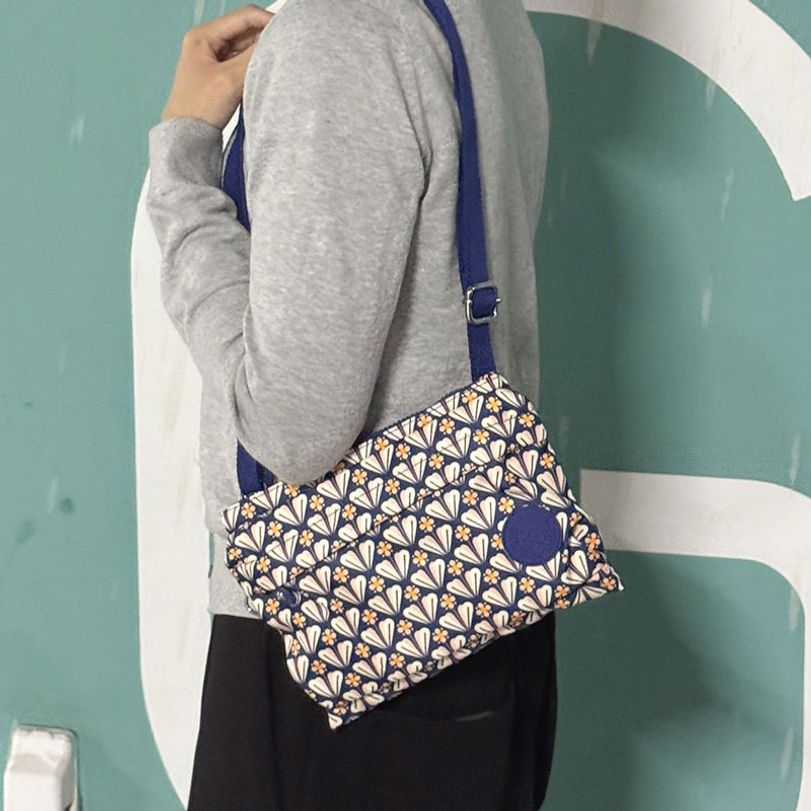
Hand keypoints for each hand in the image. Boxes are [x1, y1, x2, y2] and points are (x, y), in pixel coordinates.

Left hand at [160, 4, 273, 129]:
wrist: (185, 138)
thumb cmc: (198, 109)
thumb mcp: (229, 80)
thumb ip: (253, 57)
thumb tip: (274, 40)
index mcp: (203, 36)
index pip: (243, 16)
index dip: (267, 21)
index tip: (286, 33)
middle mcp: (207, 43)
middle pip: (245, 30)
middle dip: (265, 38)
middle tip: (285, 50)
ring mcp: (214, 60)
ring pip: (246, 48)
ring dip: (261, 54)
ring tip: (277, 63)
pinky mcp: (221, 76)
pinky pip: (244, 64)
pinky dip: (255, 66)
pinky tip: (265, 74)